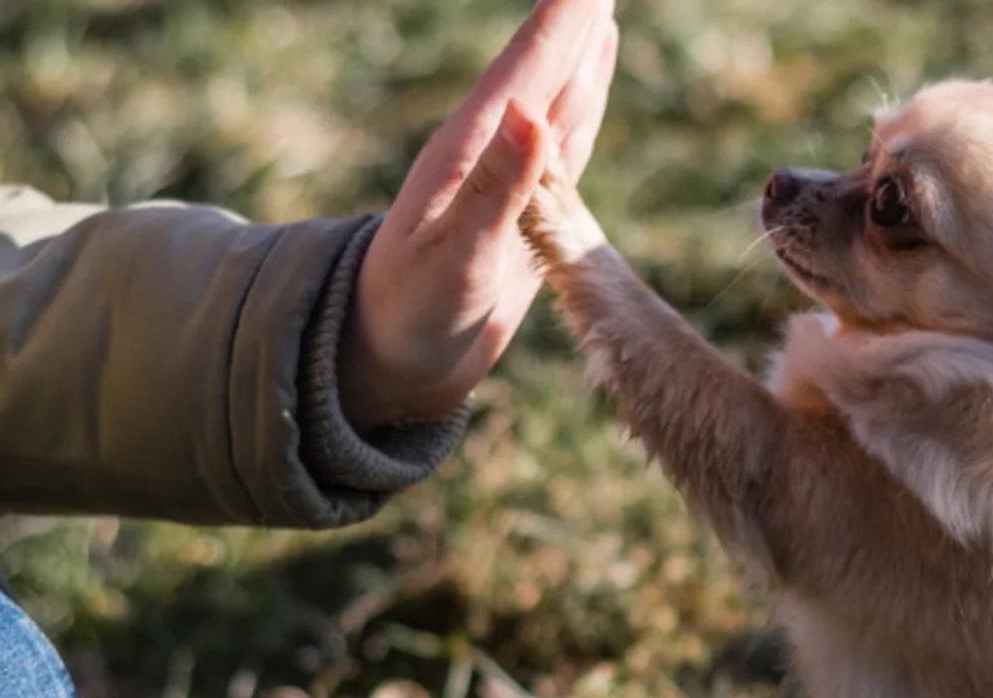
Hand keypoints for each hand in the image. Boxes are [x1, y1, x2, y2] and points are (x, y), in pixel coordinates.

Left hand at [340, 0, 618, 428]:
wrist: (392, 366)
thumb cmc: (410, 317)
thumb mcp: (455, 259)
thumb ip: (494, 190)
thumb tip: (531, 114)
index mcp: (468, 151)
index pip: (527, 68)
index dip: (565, 18)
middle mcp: (489, 152)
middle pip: (544, 68)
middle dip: (575, 18)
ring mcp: (508, 178)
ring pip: (557, 98)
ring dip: (581, 52)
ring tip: (599, 8)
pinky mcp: (524, 208)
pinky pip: (565, 143)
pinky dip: (583, 104)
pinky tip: (587, 80)